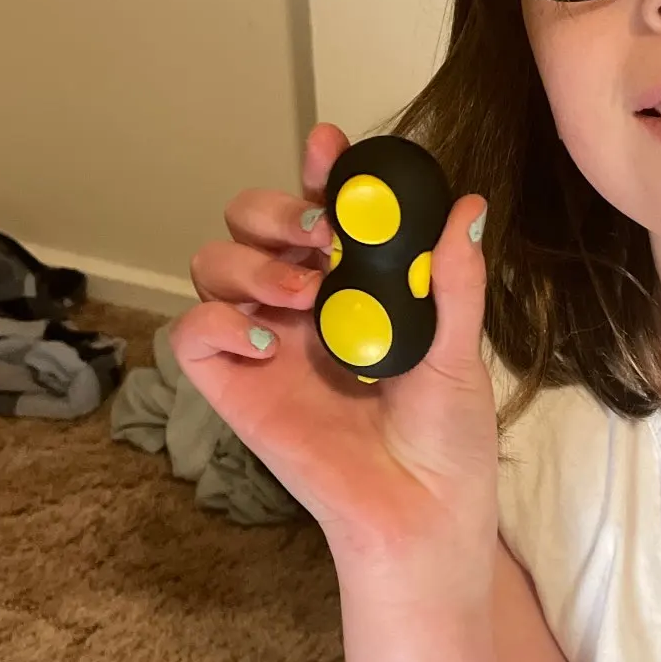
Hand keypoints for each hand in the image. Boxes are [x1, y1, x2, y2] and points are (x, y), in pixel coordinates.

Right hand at [173, 124, 496, 594]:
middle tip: (322, 236)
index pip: (321, 211)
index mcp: (353, 290)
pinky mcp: (236, 391)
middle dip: (275, 210)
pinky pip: (193, 335)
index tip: (330, 147)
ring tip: (306, 294)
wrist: (424, 515)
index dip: (317, 172)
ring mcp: (264, 346)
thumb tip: (468, 209)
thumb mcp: (460, 354)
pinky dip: (217, 321)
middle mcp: (301, 308)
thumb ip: (455, 284)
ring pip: (213, 263)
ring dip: (251, 261)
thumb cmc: (445, 444)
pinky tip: (269, 339)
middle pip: (251, 223)